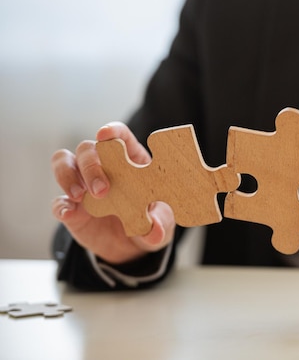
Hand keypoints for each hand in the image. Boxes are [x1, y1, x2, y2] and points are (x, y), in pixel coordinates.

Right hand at [51, 122, 175, 264]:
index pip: (119, 136)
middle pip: (88, 149)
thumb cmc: (150, 220)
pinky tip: (68, 213)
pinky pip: (58, 201)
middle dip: (91, 165)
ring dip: (68, 176)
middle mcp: (104, 166)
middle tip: (102, 189)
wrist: (131, 248)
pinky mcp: (71, 208)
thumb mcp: (161, 222)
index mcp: (131, 160)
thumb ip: (159, 224)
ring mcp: (83, 185)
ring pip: (64, 163)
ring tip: (80, 196)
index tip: (104, 134)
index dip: (111, 130)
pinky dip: (61, 206)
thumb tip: (155, 232)